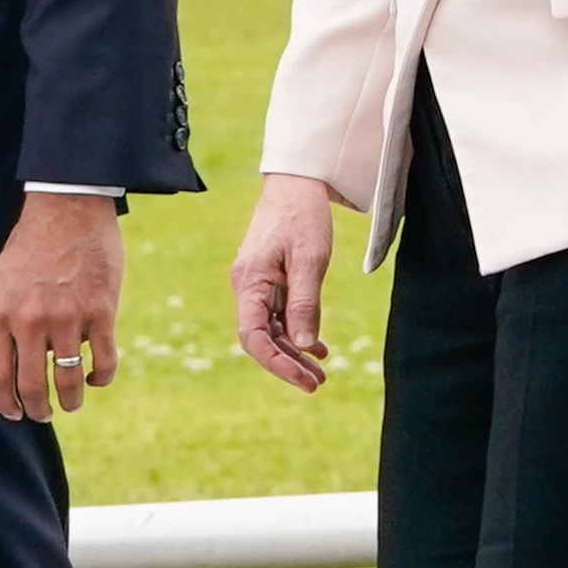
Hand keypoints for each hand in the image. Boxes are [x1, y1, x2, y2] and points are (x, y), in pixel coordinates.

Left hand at [0, 191, 123, 425]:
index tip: (13, 413)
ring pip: (67, 378)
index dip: (4, 403)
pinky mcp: (101, 311)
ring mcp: (67, 318)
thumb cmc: (31, 244)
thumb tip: (8, 360)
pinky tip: (98, 377)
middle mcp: (31, 321)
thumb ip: (3, 321)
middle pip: (31, 385)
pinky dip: (101, 376)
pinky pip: (103, 359)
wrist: (66, 209)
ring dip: (71, 399)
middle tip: (43, 415)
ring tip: (73, 404)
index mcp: (1, 314)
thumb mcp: (2, 282)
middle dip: (37, 409)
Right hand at [230, 174, 341, 391]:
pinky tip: (317, 347)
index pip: (253, 337)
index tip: (304, 380)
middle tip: (318, 384)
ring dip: (294, 352)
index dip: (277, 363)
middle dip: (287, 364)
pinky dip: (297, 332)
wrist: (297, 183)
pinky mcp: (271, 280)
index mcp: (250, 283)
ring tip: (320, 373)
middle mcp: (248, 287)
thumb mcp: (311, 259)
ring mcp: (258, 285)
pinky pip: (279, 315)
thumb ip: (305, 302)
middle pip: (261, 339)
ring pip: (271, 330)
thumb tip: (302, 344)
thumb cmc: (303, 216)